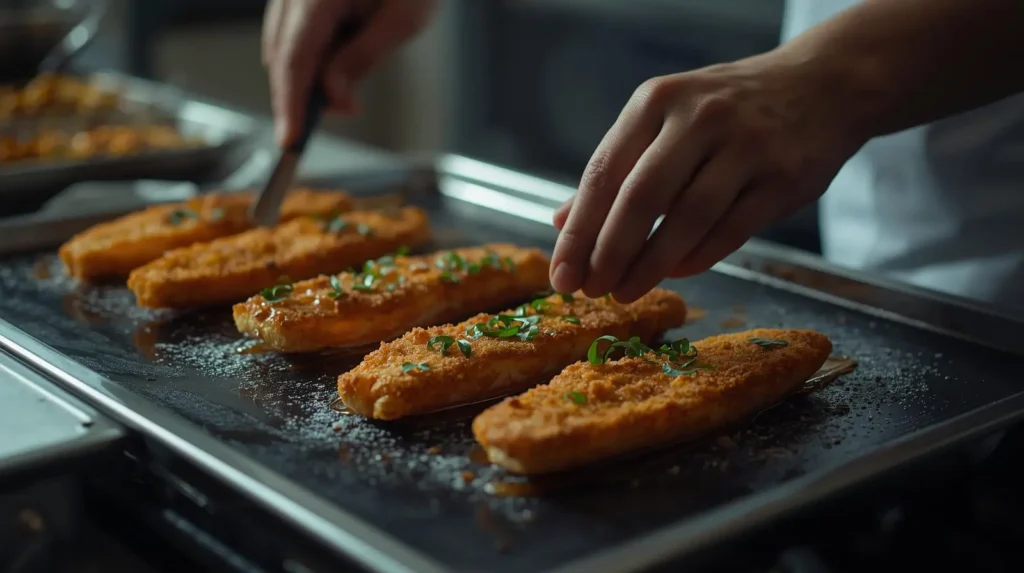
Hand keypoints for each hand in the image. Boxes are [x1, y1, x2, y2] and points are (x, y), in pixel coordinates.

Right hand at [262, 0, 437, 145]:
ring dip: (306, 77)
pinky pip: (293, 30)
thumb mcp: (402, 20)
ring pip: (283, 44)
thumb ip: (361, 59)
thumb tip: (333, 99)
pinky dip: (310, 57)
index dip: (290, 104)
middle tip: (326, 122)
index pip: (294, 58)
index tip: (291, 140)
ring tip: (344, 94)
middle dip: (299, 95)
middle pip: (281, 53)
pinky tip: (334, 69)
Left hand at [549, 51, 865, 302]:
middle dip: (609, 252)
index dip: (578, 230)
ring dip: (650, 264)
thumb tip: (562, 222)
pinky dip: (696, 258)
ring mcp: (746, 145)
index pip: (604, 172)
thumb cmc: (728, 109)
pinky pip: (730, 230)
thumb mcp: (666, 119)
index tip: (561, 273)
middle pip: (641, 197)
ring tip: (625, 291)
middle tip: (590, 290)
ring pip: (687, 219)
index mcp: (657, 100)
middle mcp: (698, 117)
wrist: (823, 84)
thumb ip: (616, 168)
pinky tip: (674, 273)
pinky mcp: (783, 177)